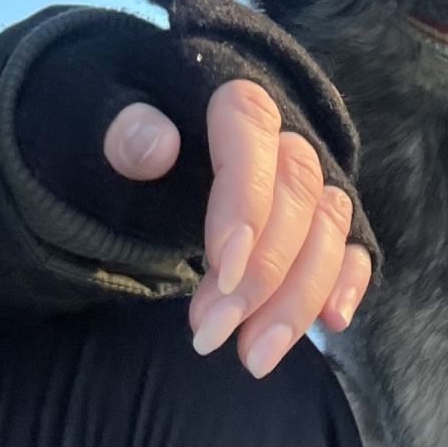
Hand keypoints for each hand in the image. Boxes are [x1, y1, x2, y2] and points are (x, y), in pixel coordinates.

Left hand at [103, 81, 371, 376]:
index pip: (251, 128)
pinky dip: (347, 280)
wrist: (135, 122)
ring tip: (251, 357)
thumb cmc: (113, 120)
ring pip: (328, 223)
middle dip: (263, 272)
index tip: (222, 267)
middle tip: (209, 334)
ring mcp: (304, 170)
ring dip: (298, 296)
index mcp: (224, 89)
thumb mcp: (96, 111)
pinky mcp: (318, 211)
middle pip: (296, 189)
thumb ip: (121, 127)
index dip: (246, 199)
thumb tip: (155, 145)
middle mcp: (277, 125)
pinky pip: (351, 240)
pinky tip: (332, 323)